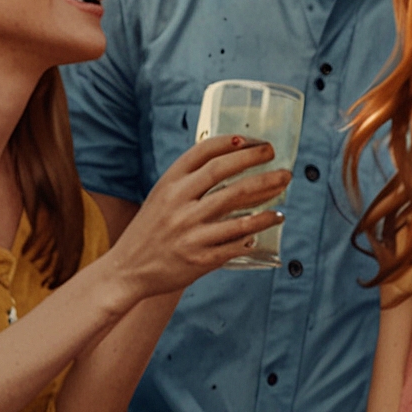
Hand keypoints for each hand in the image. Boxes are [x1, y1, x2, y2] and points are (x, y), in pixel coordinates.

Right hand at [107, 136, 287, 296]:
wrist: (128, 270)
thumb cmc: (150, 229)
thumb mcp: (161, 196)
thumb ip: (189, 181)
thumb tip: (231, 159)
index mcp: (169, 184)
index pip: (203, 152)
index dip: (231, 143)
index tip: (254, 140)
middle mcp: (178, 203)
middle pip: (223, 173)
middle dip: (255, 161)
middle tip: (275, 156)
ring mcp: (190, 231)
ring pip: (237, 207)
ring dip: (266, 193)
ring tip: (283, 186)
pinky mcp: (200, 258)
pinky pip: (237, 240)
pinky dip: (258, 227)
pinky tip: (273, 219)